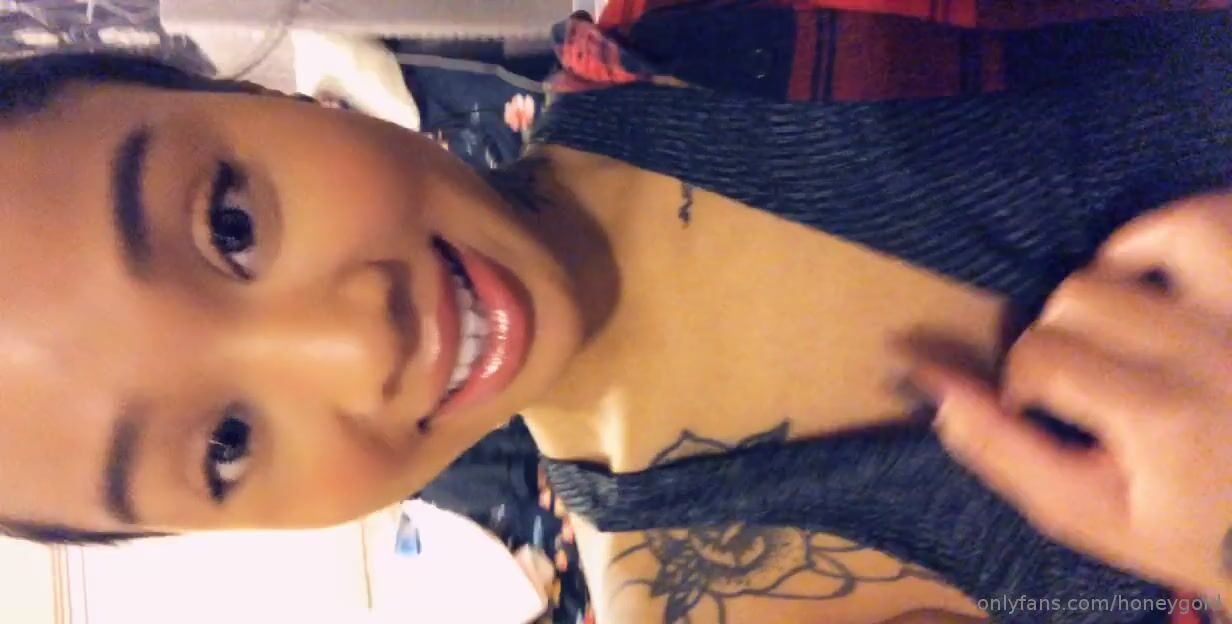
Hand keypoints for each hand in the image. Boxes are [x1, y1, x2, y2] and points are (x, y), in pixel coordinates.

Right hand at [910, 192, 1231, 596]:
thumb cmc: (1190, 527)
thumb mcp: (1089, 513)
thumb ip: (1005, 452)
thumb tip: (936, 390)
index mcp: (1165, 415)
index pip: (1042, 353)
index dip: (1022, 380)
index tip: (1041, 411)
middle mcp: (1216, 350)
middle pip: (1085, 292)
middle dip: (1063, 333)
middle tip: (1085, 377)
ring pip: (1169, 233)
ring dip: (1126, 265)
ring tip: (1125, 308)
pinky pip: (1226, 218)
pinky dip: (1188, 231)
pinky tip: (1169, 270)